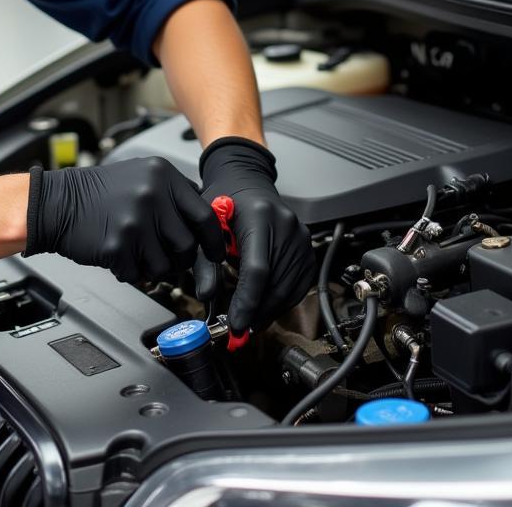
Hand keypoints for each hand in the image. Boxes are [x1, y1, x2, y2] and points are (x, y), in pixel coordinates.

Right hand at [23, 157, 225, 283]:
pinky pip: (138, 274)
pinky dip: (130, 271)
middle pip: (188, 245)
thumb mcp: (142, 175)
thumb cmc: (99, 192)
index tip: (214, 253)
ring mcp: (135, 221)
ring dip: (153, 268)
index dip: (213, 240)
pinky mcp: (117, 245)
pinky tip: (118, 254)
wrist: (57, 202)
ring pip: (165, 266)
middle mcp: (152, 195)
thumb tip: (206, 218)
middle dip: (179, 259)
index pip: (204, 216)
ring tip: (136, 252)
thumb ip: (174, 193)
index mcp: (162, 176)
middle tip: (165, 255)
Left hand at [193, 137, 314, 334]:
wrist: (247, 183)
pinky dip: (282, 301)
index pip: (257, 269)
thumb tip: (207, 295)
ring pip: (289, 288)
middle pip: (275, 283)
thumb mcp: (206, 225)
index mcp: (260, 217)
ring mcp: (300, 236)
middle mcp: (285, 226)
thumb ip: (204, 260)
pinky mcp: (307, 247)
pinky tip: (265, 307)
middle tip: (238, 328)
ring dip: (268, 310)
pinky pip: (299, 284)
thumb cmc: (225, 201)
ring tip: (249, 320)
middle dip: (256, 311)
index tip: (236, 322)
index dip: (247, 300)